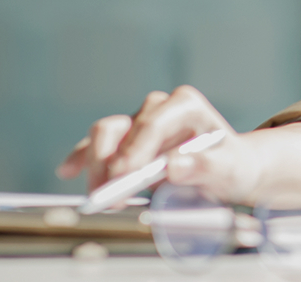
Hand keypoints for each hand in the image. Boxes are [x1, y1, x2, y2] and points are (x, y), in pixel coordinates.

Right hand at [56, 85, 300, 208]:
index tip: (124, 177)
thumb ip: (203, 167)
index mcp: (185, 104)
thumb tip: (172, 167)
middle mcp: (158, 108)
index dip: (134, 150)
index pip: (152, 123)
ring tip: (98, 195)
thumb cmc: (231, 166)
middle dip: (110, 161)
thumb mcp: (227, 169)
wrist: (229, 172)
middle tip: (108, 194)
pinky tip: (69, 169)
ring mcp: (138, 123)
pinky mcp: (126, 142)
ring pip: (105, 136)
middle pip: (122, 127)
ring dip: (96, 165)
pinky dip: (83, 158)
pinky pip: (98, 147)